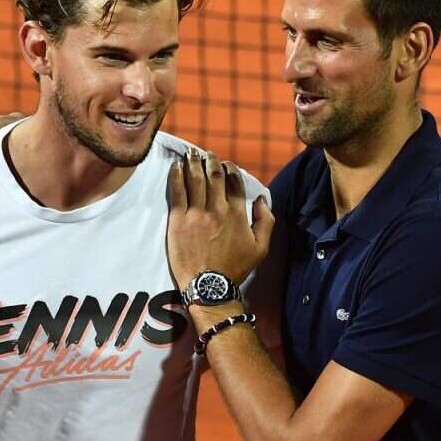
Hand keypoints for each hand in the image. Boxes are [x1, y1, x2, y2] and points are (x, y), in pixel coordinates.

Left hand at [166, 152, 273, 290]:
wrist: (209, 286)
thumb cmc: (235, 268)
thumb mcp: (261, 248)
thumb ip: (265, 221)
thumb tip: (263, 199)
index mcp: (238, 214)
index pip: (234, 182)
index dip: (229, 168)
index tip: (224, 163)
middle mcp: (218, 210)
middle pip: (214, 176)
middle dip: (210, 161)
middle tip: (206, 154)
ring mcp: (197, 214)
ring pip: (195, 179)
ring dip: (193, 163)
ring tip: (191, 154)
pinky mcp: (178, 220)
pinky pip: (177, 192)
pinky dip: (177, 176)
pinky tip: (176, 166)